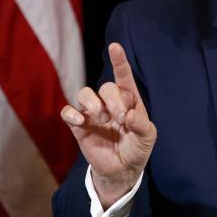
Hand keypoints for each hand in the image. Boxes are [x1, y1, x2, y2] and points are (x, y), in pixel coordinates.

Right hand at [61, 43, 156, 208]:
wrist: (123, 170)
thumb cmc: (137, 148)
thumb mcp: (147, 137)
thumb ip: (142, 125)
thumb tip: (128, 116)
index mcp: (129, 99)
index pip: (123, 76)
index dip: (119, 60)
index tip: (115, 46)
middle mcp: (109, 102)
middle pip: (105, 87)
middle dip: (114, 100)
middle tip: (121, 118)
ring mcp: (93, 113)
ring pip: (84, 93)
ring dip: (94, 104)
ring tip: (103, 120)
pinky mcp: (79, 126)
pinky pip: (68, 112)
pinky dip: (72, 114)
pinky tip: (81, 122)